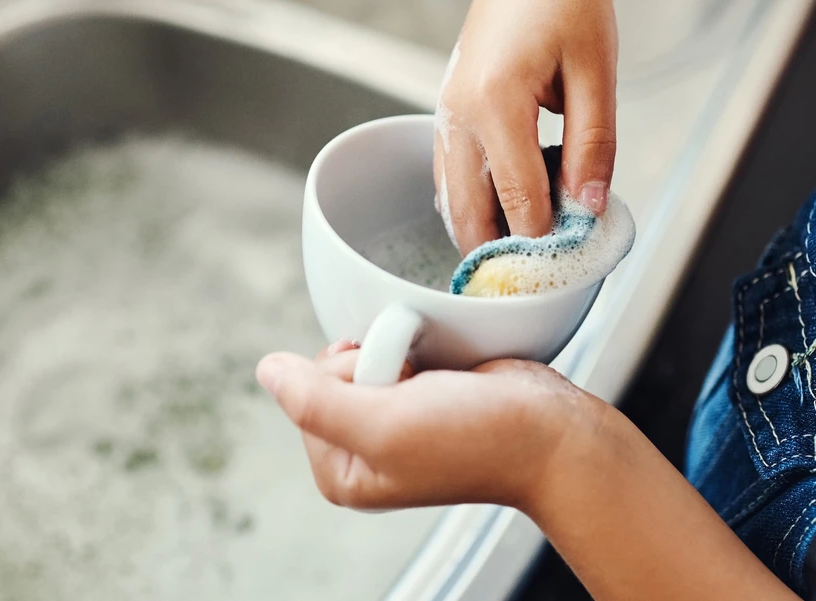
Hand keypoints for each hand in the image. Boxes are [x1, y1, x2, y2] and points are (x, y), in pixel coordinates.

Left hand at [255, 341, 598, 510]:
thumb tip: (266, 370)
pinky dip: (416, 343)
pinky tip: (442, 366)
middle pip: (330, 372)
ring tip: (434, 376)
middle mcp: (362, 448)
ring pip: (365, 353)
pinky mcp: (421, 392)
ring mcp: (393, 419)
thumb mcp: (384, 424)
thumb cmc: (477, 436)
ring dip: (397, 347)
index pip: (305, 395)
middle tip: (417, 383)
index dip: (345, 377)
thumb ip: (316, 402)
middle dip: (373, 359)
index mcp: (343, 472)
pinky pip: (396, 347)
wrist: (549, 430)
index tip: (395, 392)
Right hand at [435, 0, 617, 253]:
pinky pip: (452, 177)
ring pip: (453, 201)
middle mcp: (458, 112)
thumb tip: (587, 207)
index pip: (519, 198)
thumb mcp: (598, 72)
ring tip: (524, 261)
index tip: (566, 272)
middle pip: (470, 213)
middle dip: (501, 255)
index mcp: (495, 100)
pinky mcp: (447, 113)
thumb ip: (594, 145)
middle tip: (536, 288)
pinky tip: (506, 217)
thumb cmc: (571, 3)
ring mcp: (445, 113)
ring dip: (484, 234)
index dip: (544, 242)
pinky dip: (474, 205)